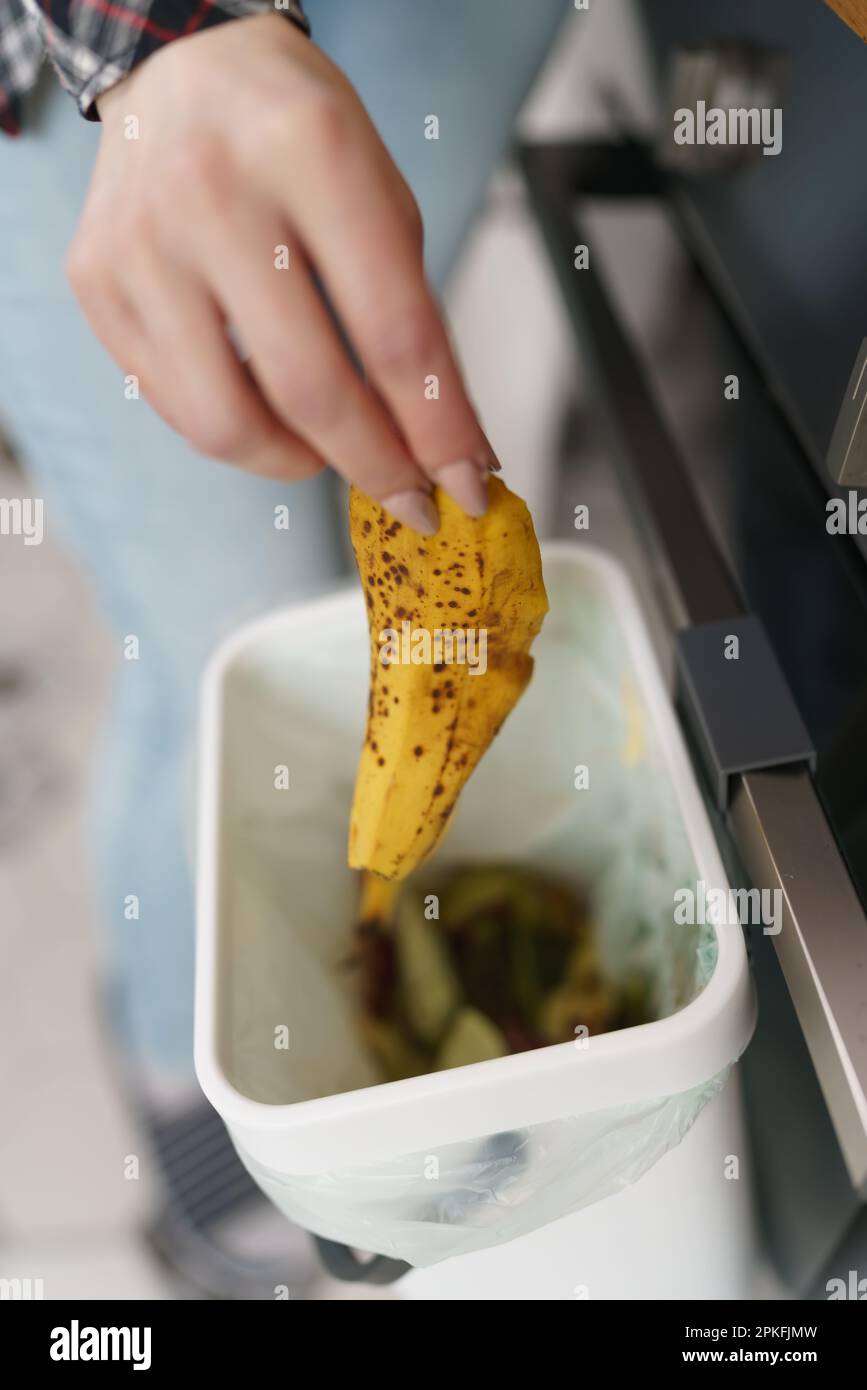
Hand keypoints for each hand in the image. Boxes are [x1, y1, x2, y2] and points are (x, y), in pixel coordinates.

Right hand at [66, 14, 494, 533]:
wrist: (184, 70)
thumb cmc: (299, 137)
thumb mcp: (382, 196)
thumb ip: (414, 319)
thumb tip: (449, 450)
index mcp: (313, 151)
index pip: (393, 332)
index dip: (438, 430)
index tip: (468, 486)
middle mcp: (214, 193)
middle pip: (311, 390)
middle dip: (377, 467)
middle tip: (410, 498)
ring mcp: (143, 242)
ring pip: (227, 422)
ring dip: (298, 462)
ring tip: (328, 448)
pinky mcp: (97, 282)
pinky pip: (176, 406)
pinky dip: (236, 430)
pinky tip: (265, 405)